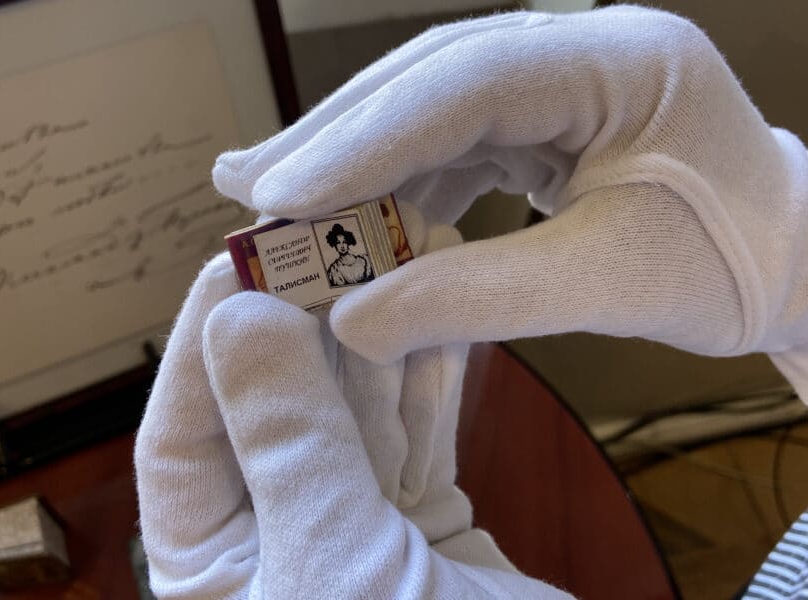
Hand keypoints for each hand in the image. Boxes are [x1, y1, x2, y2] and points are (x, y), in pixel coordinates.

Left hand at [134, 220, 572, 598]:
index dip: (209, 342)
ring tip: (401, 254)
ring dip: (380, 336)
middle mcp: (275, 542)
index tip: (242, 256)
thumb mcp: (338, 569)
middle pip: (276, 409)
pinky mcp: (418, 518)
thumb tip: (242, 322)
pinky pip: (414, 430)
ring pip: (354, 409)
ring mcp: (348, 525)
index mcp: (218, 572)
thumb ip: (290, 448)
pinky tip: (438, 312)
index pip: (183, 439)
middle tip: (338, 233)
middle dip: (309, 322)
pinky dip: (429, 375)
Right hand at [212, 6, 807, 396]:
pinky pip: (455, 140)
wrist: (787, 263)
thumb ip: (476, 298)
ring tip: (280, 199)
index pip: (468, 79)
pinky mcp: (547, 117)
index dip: (366, 135)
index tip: (280, 188)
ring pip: (433, 108)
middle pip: (434, 79)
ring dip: (358, 158)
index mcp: (620, 61)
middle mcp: (582, 48)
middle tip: (246, 182)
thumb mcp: (605, 285)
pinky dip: (399, 180)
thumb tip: (352, 322)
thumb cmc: (726, 269)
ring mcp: (561, 79)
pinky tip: (358, 214)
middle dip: (339, 136)